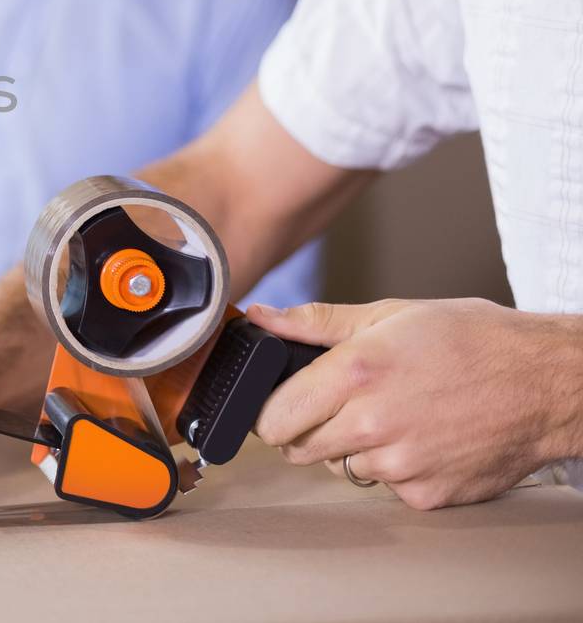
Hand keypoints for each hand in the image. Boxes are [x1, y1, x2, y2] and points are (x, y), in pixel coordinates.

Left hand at [249, 298, 573, 509]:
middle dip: (306, 429)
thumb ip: (316, 322)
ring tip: (392, 415)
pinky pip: (386, 486)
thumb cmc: (473, 341)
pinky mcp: (426, 494)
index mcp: (355, 373)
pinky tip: (421, 438)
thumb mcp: (390, 314)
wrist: (545, 383)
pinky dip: (395, 468)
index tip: (280, 406)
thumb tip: (263, 318)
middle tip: (339, 406)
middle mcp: (372, 424)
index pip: (273, 416)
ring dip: (353, 448)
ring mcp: (400, 465)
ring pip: (341, 468)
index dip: (271, 411)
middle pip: (298, 448)